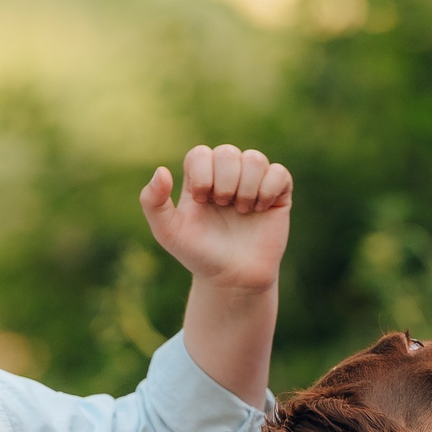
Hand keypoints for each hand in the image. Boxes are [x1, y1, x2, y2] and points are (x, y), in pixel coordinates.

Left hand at [140, 143, 291, 291]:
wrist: (233, 279)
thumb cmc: (200, 255)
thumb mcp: (168, 232)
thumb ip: (153, 202)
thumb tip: (161, 171)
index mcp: (200, 178)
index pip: (200, 154)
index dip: (201, 174)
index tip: (202, 200)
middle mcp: (227, 176)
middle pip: (228, 152)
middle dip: (224, 182)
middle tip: (223, 206)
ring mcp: (254, 183)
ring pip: (255, 159)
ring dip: (246, 187)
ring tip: (243, 210)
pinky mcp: (278, 194)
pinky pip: (279, 173)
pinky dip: (268, 190)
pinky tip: (261, 209)